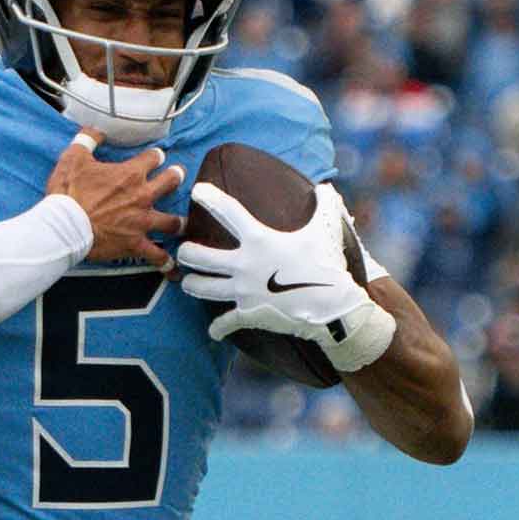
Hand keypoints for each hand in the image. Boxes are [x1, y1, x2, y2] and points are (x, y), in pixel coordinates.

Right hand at [45, 129, 183, 267]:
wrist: (64, 226)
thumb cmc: (68, 192)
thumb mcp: (73, 158)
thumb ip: (87, 140)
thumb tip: (96, 130)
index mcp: (130, 173)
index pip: (154, 157)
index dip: (155, 156)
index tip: (156, 157)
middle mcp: (143, 196)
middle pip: (171, 182)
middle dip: (176, 177)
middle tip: (177, 176)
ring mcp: (142, 221)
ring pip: (172, 220)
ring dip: (178, 221)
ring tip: (182, 222)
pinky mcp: (135, 243)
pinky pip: (156, 255)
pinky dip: (165, 261)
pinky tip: (172, 266)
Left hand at [176, 182, 394, 369]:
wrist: (333, 307)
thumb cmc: (328, 264)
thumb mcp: (327, 229)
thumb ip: (324, 206)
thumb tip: (327, 188)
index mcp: (259, 240)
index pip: (228, 211)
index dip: (209, 198)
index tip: (197, 191)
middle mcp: (244, 264)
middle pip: (198, 256)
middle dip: (186, 252)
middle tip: (185, 250)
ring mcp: (243, 291)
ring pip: (200, 288)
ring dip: (192, 284)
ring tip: (188, 281)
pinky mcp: (248, 314)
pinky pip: (224, 323)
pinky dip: (217, 329)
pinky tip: (214, 331)